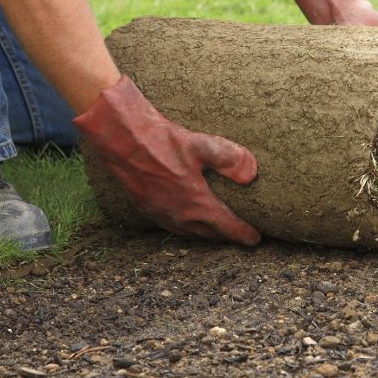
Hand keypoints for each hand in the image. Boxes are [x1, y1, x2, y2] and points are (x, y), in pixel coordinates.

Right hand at [74, 76, 260, 244]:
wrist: (121, 139)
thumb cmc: (162, 141)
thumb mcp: (202, 145)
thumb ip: (231, 159)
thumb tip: (252, 174)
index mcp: (196, 204)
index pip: (226, 227)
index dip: (243, 234)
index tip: (256, 238)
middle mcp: (179, 215)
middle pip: (209, 234)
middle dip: (226, 236)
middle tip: (240, 236)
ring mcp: (160, 214)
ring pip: (189, 232)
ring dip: (206, 234)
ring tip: (217, 231)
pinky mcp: (145, 207)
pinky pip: (172, 225)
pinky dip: (186, 227)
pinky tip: (187, 219)